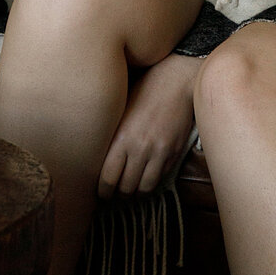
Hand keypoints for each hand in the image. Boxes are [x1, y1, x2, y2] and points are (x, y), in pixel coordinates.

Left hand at [98, 54, 201, 198]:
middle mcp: (140, 148)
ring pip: (144, 189)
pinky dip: (151, 182)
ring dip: (135, 192)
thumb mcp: (122, 110)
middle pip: (125, 188)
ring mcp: (159, 152)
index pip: (107, 179)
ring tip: (130, 188)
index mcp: (122, 137)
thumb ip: (113, 136)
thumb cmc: (145, 90)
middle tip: (114, 193)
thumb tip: (99, 159)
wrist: (177, 80)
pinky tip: (145, 177)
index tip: (101, 192)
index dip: (103, 191)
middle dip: (118, 194)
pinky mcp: (173, 152)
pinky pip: (160, 178)